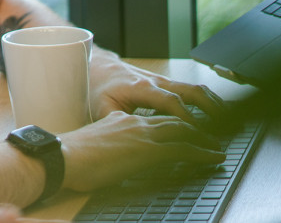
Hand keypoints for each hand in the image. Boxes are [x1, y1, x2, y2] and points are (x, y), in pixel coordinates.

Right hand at [58, 110, 224, 193]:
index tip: (180, 132)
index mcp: (120, 120)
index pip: (152, 120)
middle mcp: (134, 122)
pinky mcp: (148, 149)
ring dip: (204, 139)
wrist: (63, 156)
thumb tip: (114, 161)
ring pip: (183, 131)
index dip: (170, 125)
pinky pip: (184, 149)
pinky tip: (214, 157)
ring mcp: (143, 134)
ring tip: (217, 146)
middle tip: (209, 136)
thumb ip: (110, 148)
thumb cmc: (71, 158)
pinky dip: (203, 153)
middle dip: (194, 128)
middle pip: (172, 121)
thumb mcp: (95, 147)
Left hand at [87, 50, 223, 123]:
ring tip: (228, 122)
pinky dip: (207, 100)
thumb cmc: (100, 89)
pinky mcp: (166, 84)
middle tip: (223, 129)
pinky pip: (191, 90)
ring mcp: (163, 81)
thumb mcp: (101, 107)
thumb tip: (129, 138)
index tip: (199, 133)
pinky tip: (217, 112)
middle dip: (210, 108)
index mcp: (142, 89)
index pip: (171, 102)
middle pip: (191, 91)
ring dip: (213, 103)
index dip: (187, 117)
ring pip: (195, 88)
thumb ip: (116, 122)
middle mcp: (157, 82)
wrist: (100, 67)